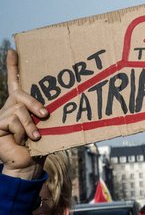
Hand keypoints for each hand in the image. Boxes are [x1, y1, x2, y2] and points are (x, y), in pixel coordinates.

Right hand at [0, 50, 48, 179]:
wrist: (27, 163)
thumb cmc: (41, 144)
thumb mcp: (46, 125)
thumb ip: (47, 113)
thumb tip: (67, 101)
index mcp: (20, 104)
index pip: (15, 81)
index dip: (14, 66)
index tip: (14, 50)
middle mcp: (9, 106)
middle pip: (20, 94)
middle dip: (34, 103)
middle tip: (46, 114)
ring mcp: (1, 115)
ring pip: (20, 109)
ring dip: (31, 125)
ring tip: (35, 136)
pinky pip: (15, 120)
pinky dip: (23, 132)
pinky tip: (23, 140)